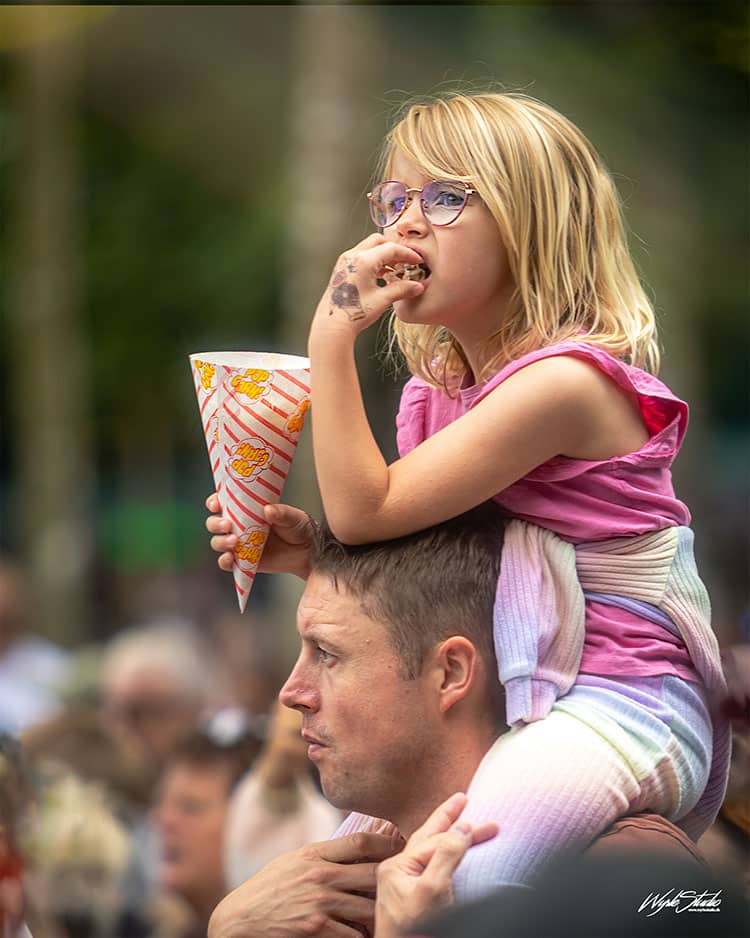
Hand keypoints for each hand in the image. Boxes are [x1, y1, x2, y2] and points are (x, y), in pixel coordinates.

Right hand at [205, 494, 312, 577]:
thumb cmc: (299, 528)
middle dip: (216, 523)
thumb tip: (268, 509)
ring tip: (234, 541)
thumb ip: (281, 513)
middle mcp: (239, 525)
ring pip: (218, 542)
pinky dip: (224, 561)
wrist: (307, 552)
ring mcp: (239, 544)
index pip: (223, 502)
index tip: (216, 504)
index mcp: (246, 509)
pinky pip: (226, 563)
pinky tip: (230, 558)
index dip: (214, 502)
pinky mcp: (243, 561)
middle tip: (227, 525)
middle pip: (214, 523)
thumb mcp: (293, 516)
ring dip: (220, 542)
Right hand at [208, 832, 403, 937]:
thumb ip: (323, 855)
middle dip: (391, 880)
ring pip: (369, 907)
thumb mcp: (293, 861)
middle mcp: (320, 875)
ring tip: (386, 914)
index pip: (362, 841)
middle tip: (402, 884)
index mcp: (315, 853)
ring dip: (379, 913)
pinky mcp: (316, 930)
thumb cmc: (268, 889)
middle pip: (374, 873)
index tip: (401, 846)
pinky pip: (354, 934)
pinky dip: (361, 936)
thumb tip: (358, 849)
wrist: (238, 921)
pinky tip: (361, 934)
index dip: (389, 842)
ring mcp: (319, 903)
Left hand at [312, 234, 424, 335]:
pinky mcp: (342, 269)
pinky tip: (381, 275)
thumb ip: (402, 289)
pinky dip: (374, 261)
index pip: (391, 248)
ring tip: (395, 270)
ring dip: (384, 255)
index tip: (416, 260)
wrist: (333, 325)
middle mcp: (352, 257)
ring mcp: (345, 262)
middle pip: (379, 241)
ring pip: (369, 248)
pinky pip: (361, 256)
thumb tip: (416, 286)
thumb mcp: (382, 300)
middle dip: (394, 250)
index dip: (407, 254)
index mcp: (363, 261)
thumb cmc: (352, 313)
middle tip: (405, 262)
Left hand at [374, 793, 497, 937]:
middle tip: (463, 798)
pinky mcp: (413, 900)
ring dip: (444, 833)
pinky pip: (429, 867)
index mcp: (396, 866)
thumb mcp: (433, 892)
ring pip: (427, 850)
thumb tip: (461, 827)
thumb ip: (446, 856)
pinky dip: (442, 854)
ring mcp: (404, 886)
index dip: (466, 832)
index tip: (491, 825)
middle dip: (448, 817)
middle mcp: (397, 872)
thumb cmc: (415, 932)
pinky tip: (448, 850)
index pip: (437, 841)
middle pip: (427, 836)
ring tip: (457, 816)